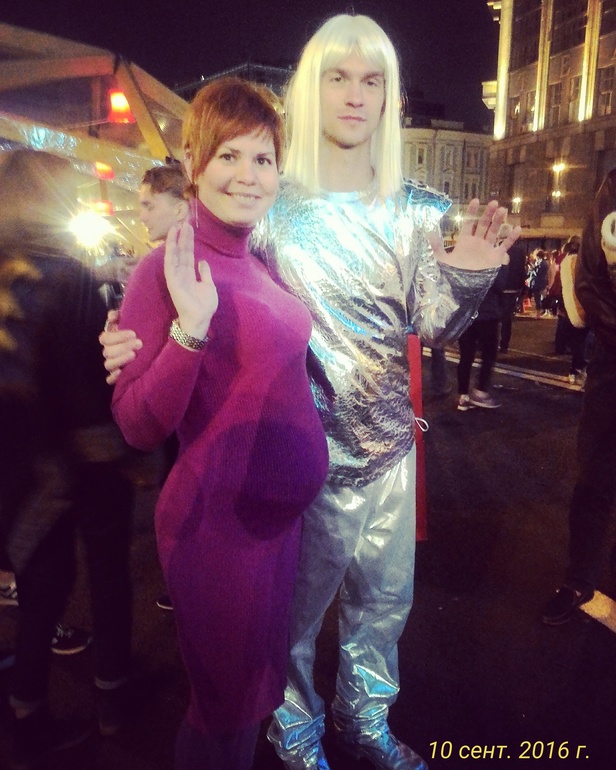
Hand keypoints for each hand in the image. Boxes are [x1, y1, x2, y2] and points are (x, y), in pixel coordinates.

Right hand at [99, 309, 141, 384]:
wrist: (149, 343)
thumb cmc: (138, 330)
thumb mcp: (131, 320)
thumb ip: (120, 315)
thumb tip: (113, 316)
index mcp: (109, 338)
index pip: (105, 338)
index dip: (118, 336)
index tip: (133, 334)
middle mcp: (109, 351)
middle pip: (108, 352)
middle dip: (123, 347)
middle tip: (139, 343)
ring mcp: (112, 363)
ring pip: (108, 364)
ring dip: (120, 360)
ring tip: (134, 355)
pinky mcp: (118, 375)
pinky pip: (109, 379)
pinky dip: (113, 378)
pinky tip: (121, 373)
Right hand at [164, 222, 217, 338]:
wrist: (200, 319)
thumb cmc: (204, 306)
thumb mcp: (208, 285)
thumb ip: (204, 273)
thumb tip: (202, 262)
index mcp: (189, 274)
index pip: (188, 254)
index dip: (188, 241)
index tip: (188, 227)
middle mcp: (181, 273)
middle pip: (181, 251)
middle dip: (182, 236)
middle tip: (183, 220)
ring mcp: (175, 276)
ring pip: (174, 254)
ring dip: (174, 240)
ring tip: (176, 225)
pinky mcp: (172, 281)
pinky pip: (169, 264)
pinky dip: (170, 252)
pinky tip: (170, 241)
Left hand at [429, 199, 521, 269]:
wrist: (462, 288)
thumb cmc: (452, 273)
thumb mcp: (442, 260)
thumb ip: (436, 247)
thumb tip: (428, 233)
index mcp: (465, 241)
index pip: (469, 222)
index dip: (472, 212)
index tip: (475, 200)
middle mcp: (477, 242)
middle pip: (484, 224)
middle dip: (488, 214)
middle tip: (493, 203)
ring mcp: (487, 248)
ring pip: (494, 232)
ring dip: (499, 221)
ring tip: (503, 210)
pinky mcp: (495, 257)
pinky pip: (505, 246)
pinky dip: (511, 238)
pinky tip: (517, 229)